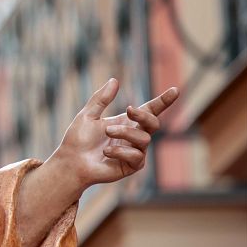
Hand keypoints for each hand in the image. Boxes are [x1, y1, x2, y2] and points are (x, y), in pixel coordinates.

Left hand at [52, 78, 179, 187]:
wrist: (71, 162)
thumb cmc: (78, 139)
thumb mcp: (88, 115)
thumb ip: (101, 99)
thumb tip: (114, 80)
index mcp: (126, 122)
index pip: (149, 110)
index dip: (163, 101)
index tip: (175, 90)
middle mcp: (133, 136)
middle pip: (154, 123)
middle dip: (144, 115)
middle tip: (129, 110)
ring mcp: (134, 152)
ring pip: (144, 139)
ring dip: (125, 132)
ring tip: (107, 132)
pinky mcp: (132, 166)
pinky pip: (137, 156)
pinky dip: (120, 151)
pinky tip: (106, 152)